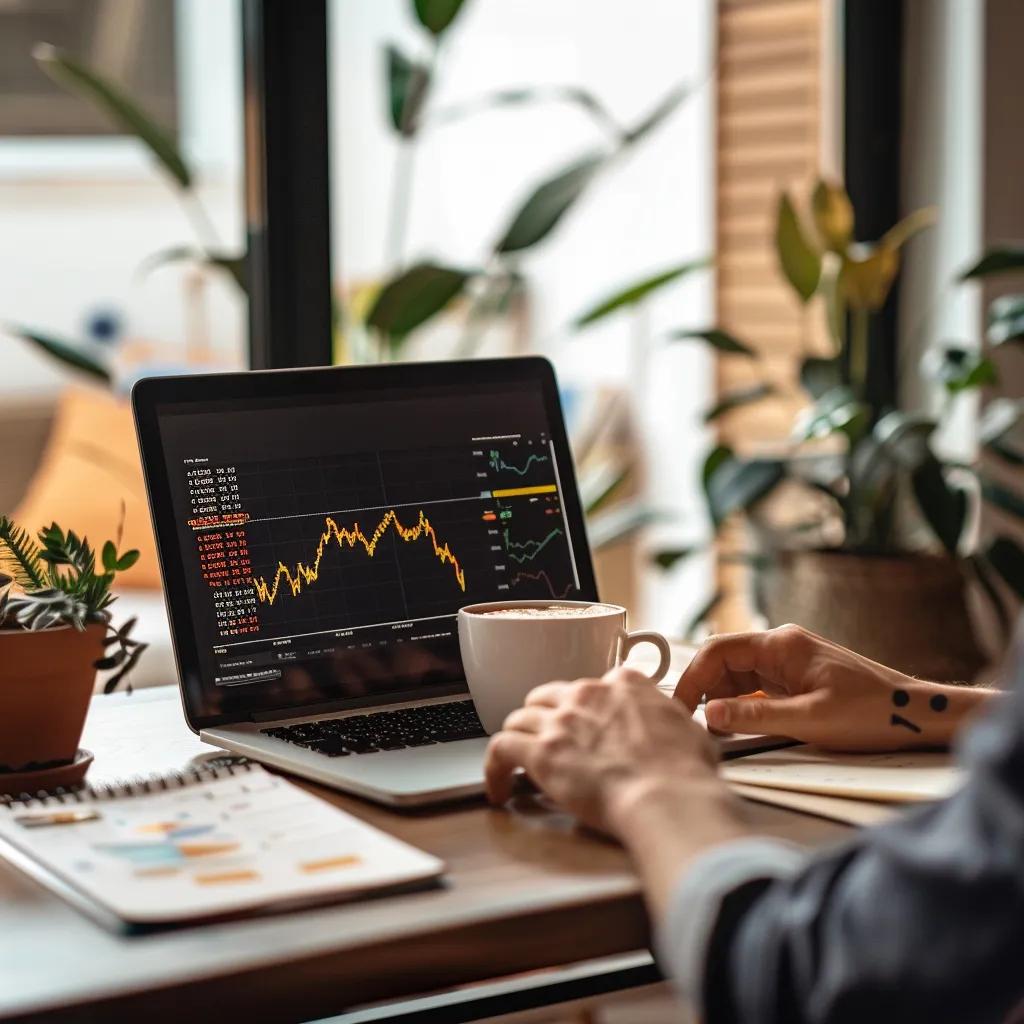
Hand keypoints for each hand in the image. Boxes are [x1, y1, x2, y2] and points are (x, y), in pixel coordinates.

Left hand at [484, 666, 727, 833]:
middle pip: (547, 697)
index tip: (584, 726)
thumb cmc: (684, 772)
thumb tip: (678, 729)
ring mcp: (560, 721)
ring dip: (518, 740)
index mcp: (623, 684)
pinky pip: (499, 748)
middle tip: (546, 741)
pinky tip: (499, 787)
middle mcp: (587, 694)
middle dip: (543, 718)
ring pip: (518, 719)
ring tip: (517, 763)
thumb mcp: (690, 730)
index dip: (584, 709)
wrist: (667, 795)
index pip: (590, 687)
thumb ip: (672, 721)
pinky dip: (494, 768)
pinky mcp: (540, 752)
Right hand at [675, 624, 993, 751]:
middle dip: (702, 689)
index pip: (717, 650)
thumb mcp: (809, 721)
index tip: (678, 706)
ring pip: (737, 676)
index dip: (692, 677)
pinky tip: (734, 727)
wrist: (917, 717)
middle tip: (686, 722)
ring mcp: (790, 662)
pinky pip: (755, 688)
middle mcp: (782, 646)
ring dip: (719, 698)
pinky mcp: (797, 680)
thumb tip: (709, 715)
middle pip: (723, 661)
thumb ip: (754, 718)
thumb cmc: (872, 714)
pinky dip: (740, 705)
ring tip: (705, 728)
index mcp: (781, 644)